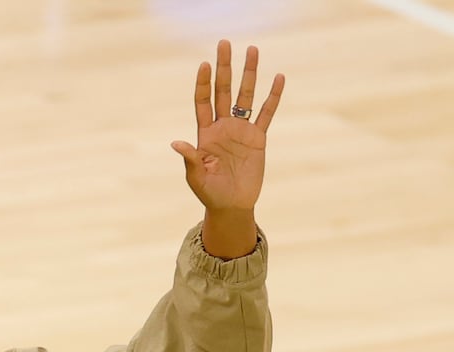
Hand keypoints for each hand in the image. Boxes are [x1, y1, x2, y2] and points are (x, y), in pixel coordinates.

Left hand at [172, 39, 284, 214]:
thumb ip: (189, 158)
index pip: (203, 102)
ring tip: (253, 50)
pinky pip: (267, 114)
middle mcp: (222, 126)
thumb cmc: (210, 193)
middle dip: (224, 68)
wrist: (232, 205)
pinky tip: (278, 78)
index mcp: (205, 133)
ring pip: (245, 96)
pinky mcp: (258, 139)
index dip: (203, 84)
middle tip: (225, 44)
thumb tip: (176, 143)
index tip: (205, 64)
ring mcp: (241, 130)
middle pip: (223, 91)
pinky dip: (273, 97)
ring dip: (249, 74)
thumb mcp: (196, 177)